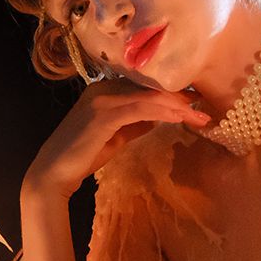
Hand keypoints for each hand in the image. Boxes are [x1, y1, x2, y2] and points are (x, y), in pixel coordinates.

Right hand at [23, 77, 210, 202]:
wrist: (54, 173)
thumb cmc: (84, 156)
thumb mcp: (116, 135)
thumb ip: (135, 123)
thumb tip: (158, 116)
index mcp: (106, 89)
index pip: (146, 87)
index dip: (173, 94)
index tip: (196, 103)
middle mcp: (104, 88)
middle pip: (151, 88)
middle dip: (181, 98)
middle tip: (206, 107)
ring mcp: (103, 99)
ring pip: (149, 97)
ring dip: (178, 106)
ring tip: (201, 115)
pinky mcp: (103, 115)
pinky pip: (141, 109)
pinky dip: (163, 112)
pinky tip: (181, 118)